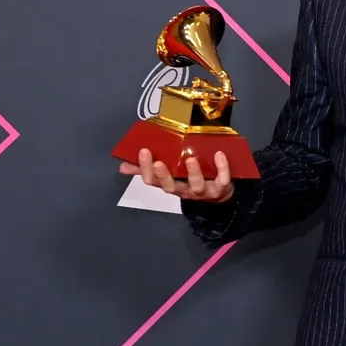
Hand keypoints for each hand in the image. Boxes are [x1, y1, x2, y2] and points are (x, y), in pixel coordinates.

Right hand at [118, 148, 234, 202]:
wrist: (219, 194)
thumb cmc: (190, 180)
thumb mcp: (169, 175)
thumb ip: (146, 170)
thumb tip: (123, 165)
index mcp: (170, 184)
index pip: (153, 181)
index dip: (146, 169)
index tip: (143, 152)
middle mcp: (184, 190)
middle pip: (170, 187)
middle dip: (163, 175)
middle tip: (158, 162)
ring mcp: (203, 191)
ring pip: (196, 186)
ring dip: (193, 173)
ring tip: (190, 160)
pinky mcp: (221, 187)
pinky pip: (222, 180)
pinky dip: (222, 168)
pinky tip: (219, 154)